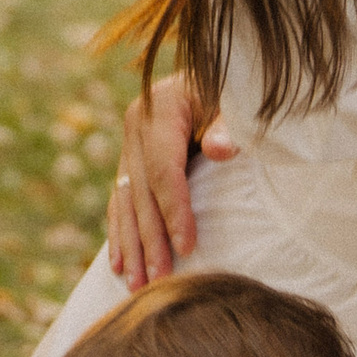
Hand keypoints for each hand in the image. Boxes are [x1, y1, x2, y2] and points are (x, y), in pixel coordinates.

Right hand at [104, 76, 234, 283]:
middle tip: (158, 282)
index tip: (188, 247)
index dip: (175, 211)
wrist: (220, 71)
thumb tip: (219, 150)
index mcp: (160, 107)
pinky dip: (120, 233)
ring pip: (126, 202)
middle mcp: (136, 125)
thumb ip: (230, 125)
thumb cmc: (236, 90)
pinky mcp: (130, 158)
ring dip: (131, 246)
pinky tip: (120, 264)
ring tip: (137, 285)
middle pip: (142, 192)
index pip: (165, 170)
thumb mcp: (237, 101)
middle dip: (150, 240)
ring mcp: (129, 142)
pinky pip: (121, 201)